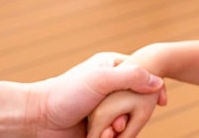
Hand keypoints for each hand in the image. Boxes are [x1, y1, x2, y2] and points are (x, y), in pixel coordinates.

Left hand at [25, 52, 165, 137]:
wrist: (36, 119)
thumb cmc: (65, 93)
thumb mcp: (101, 79)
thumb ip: (131, 77)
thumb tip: (158, 81)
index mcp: (111, 68)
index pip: (141, 76)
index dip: (154, 87)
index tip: (162, 100)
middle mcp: (109, 88)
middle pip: (135, 101)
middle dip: (131, 115)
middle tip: (119, 122)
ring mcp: (103, 108)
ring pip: (126, 119)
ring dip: (120, 130)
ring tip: (106, 132)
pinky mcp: (96, 127)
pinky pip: (114, 135)